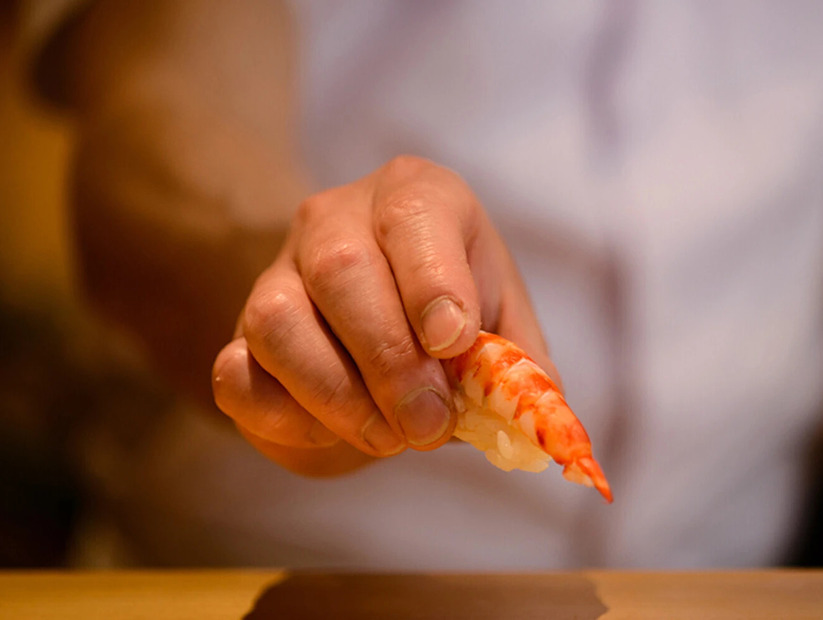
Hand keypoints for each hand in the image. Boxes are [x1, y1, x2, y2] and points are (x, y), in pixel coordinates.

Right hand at [211, 156, 557, 475]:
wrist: (380, 349)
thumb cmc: (450, 328)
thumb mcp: (501, 331)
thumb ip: (521, 369)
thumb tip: (538, 420)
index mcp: (413, 198)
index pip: (413, 216)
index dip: (433, 282)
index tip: (452, 342)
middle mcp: (336, 220)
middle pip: (341, 269)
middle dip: (390, 360)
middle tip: (428, 424)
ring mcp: (276, 276)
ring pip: (278, 321)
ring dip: (339, 396)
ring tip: (390, 437)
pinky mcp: (239, 339)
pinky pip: (238, 375)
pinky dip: (288, 418)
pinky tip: (334, 432)